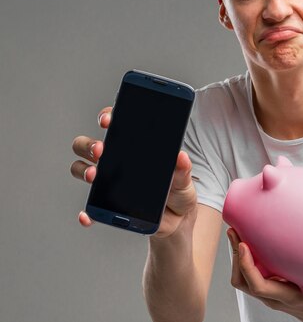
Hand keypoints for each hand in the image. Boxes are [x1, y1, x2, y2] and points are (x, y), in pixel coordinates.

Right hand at [70, 107, 197, 237]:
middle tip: (101, 150)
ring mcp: (108, 182)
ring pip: (81, 169)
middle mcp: (115, 161)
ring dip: (83, 170)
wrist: (177, 220)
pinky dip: (86, 211)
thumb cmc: (178, 192)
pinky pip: (90, 208)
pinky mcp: (107, 206)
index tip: (108, 120)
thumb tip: (180, 156)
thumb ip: (182, 170)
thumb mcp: (184, 179)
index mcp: (134, 148)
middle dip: (89, 144)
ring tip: (94, 175)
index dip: (107, 118)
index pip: (115, 125)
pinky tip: (88, 214)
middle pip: (88, 145)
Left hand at [226, 228, 302, 321]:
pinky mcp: (270, 283)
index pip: (259, 287)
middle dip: (235, 258)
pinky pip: (252, 271)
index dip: (247, 267)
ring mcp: (270, 291)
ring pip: (242, 278)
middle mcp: (275, 296)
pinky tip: (253, 235)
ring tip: (237, 230)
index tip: (244, 245)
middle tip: (235, 230)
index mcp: (289, 297)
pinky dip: (247, 256)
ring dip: (237, 256)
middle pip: (243, 281)